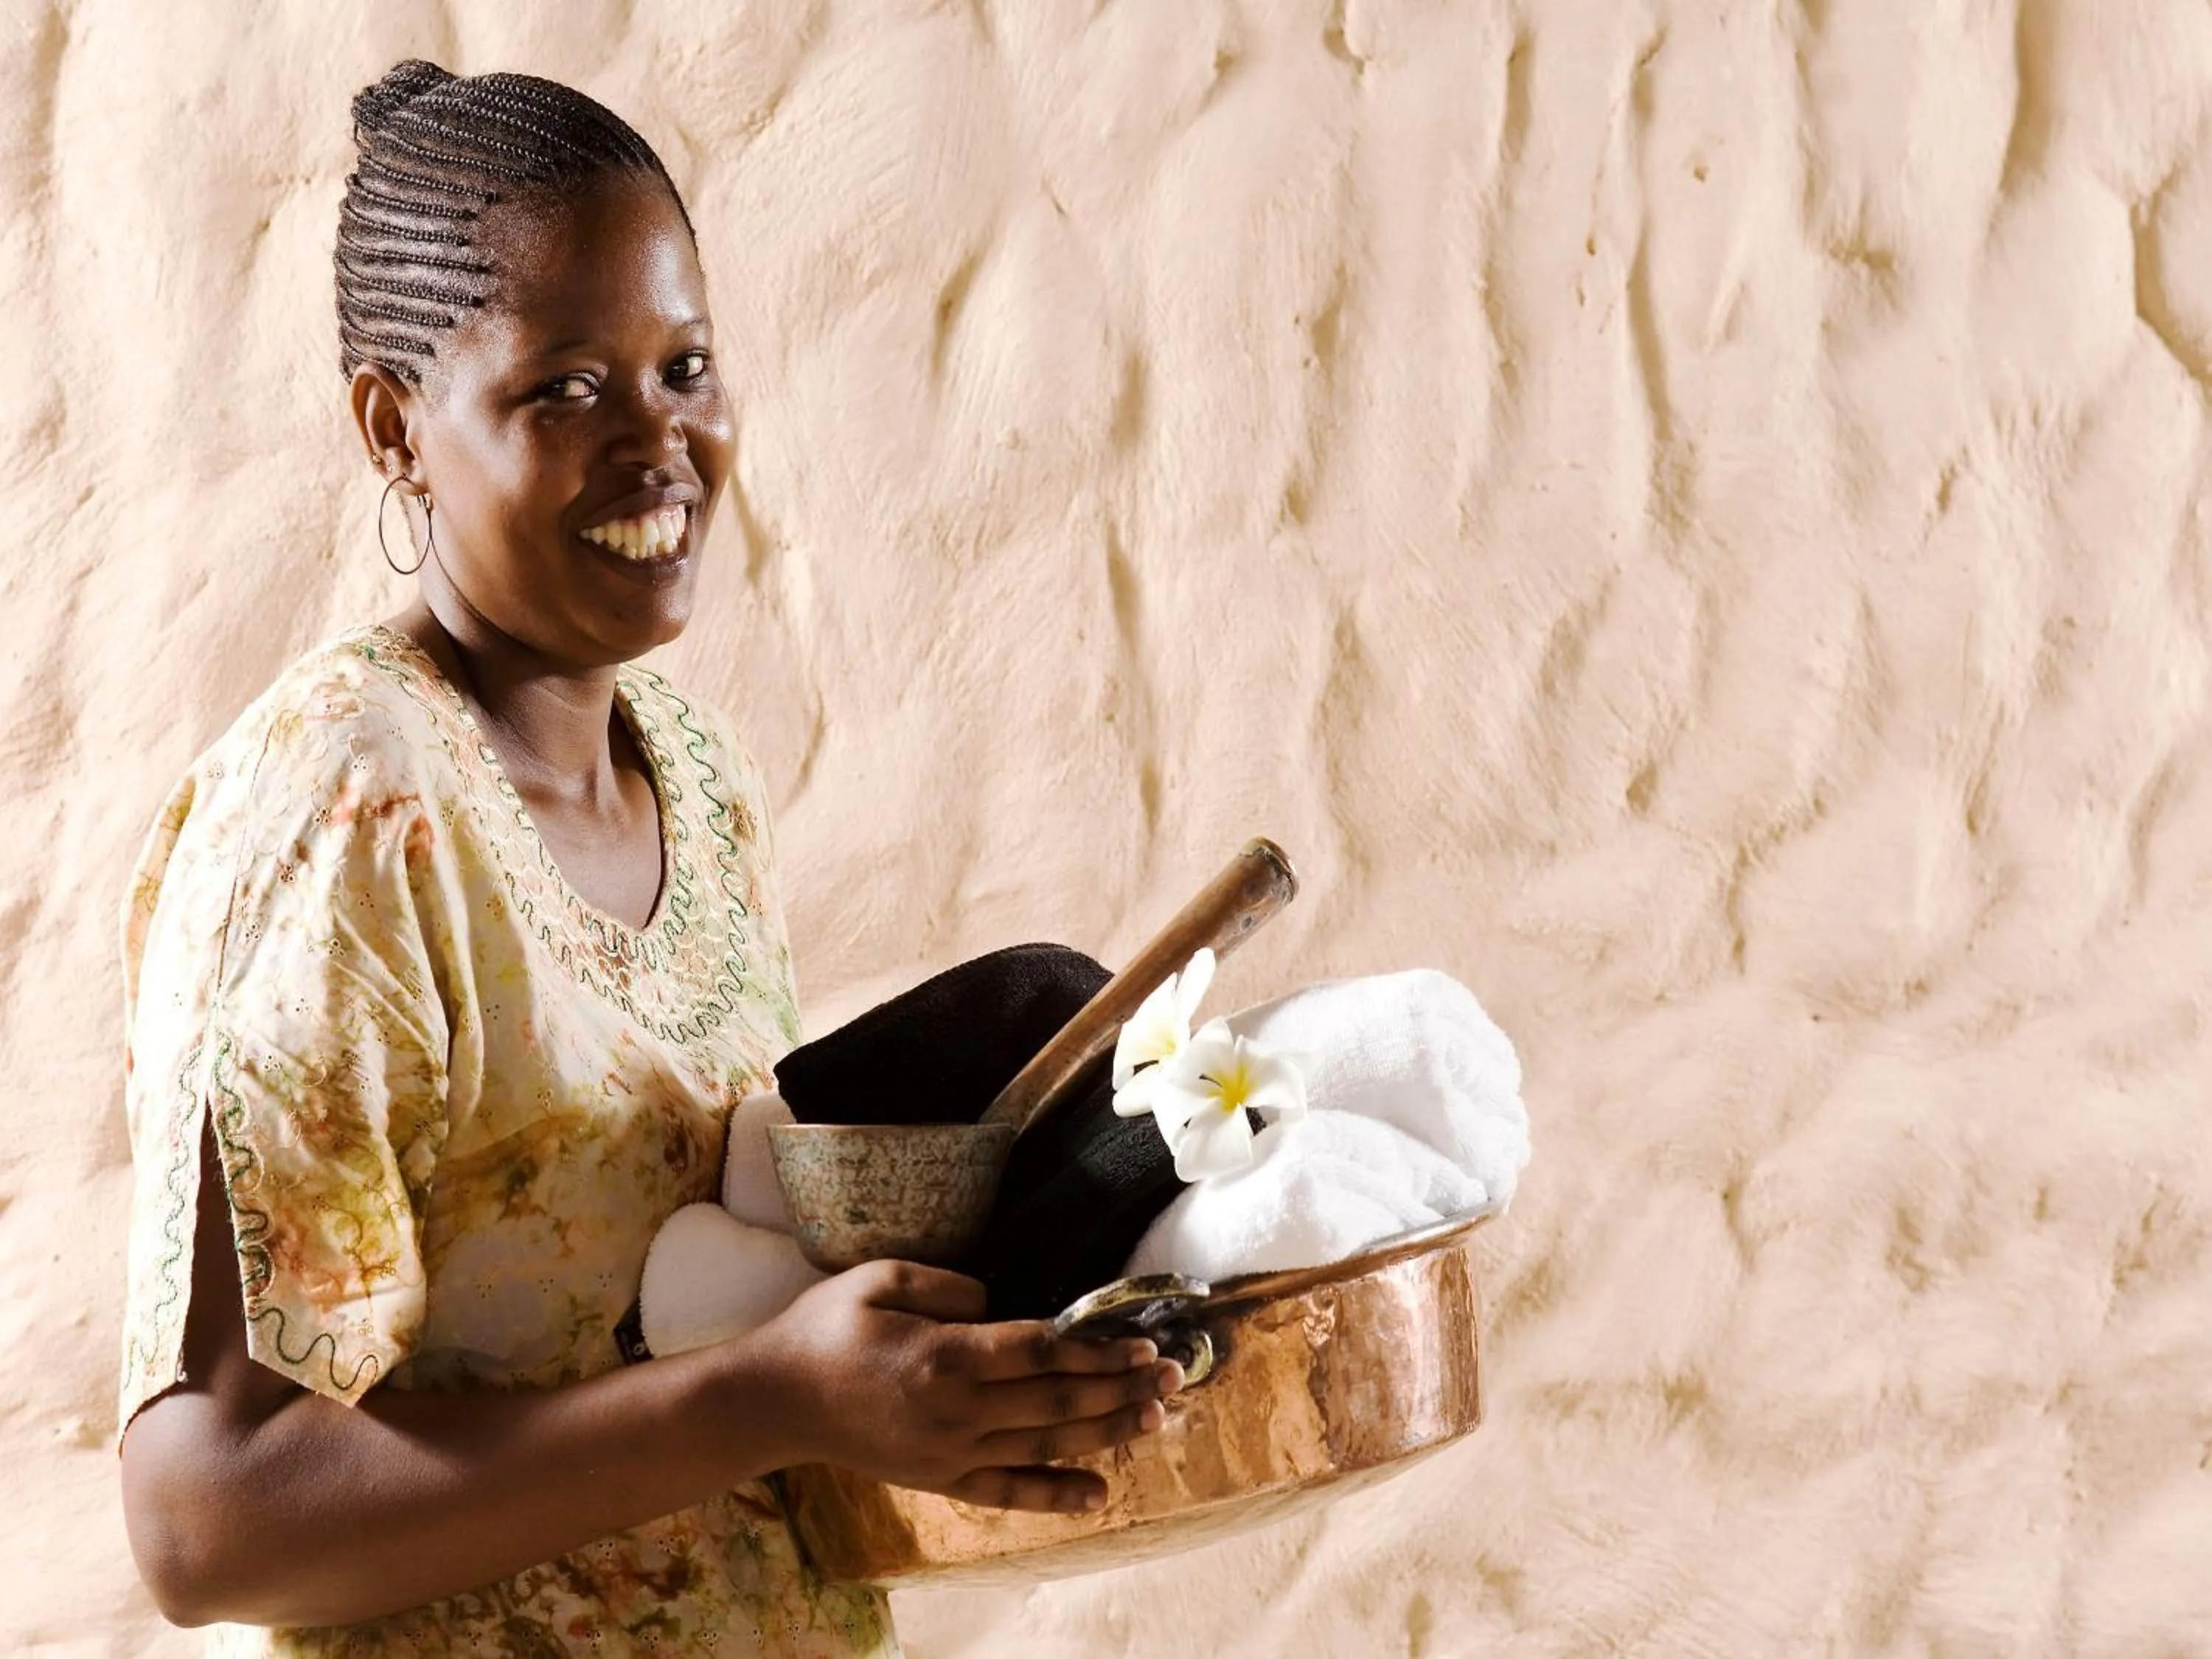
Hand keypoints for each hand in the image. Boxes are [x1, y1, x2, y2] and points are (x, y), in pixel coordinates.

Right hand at [747, 1259, 1182, 1512]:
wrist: (775, 1400)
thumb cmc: (825, 1327)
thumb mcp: (878, 1278)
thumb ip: (945, 1286)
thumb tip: (998, 1302)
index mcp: (943, 1355)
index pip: (1039, 1353)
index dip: (1096, 1350)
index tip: (1140, 1343)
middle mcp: (955, 1411)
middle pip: (1055, 1403)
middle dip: (1120, 1389)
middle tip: (1174, 1376)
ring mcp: (950, 1453)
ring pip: (1044, 1447)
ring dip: (1105, 1434)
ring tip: (1155, 1419)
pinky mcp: (940, 1480)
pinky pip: (1008, 1493)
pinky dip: (1055, 1496)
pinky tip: (1100, 1493)